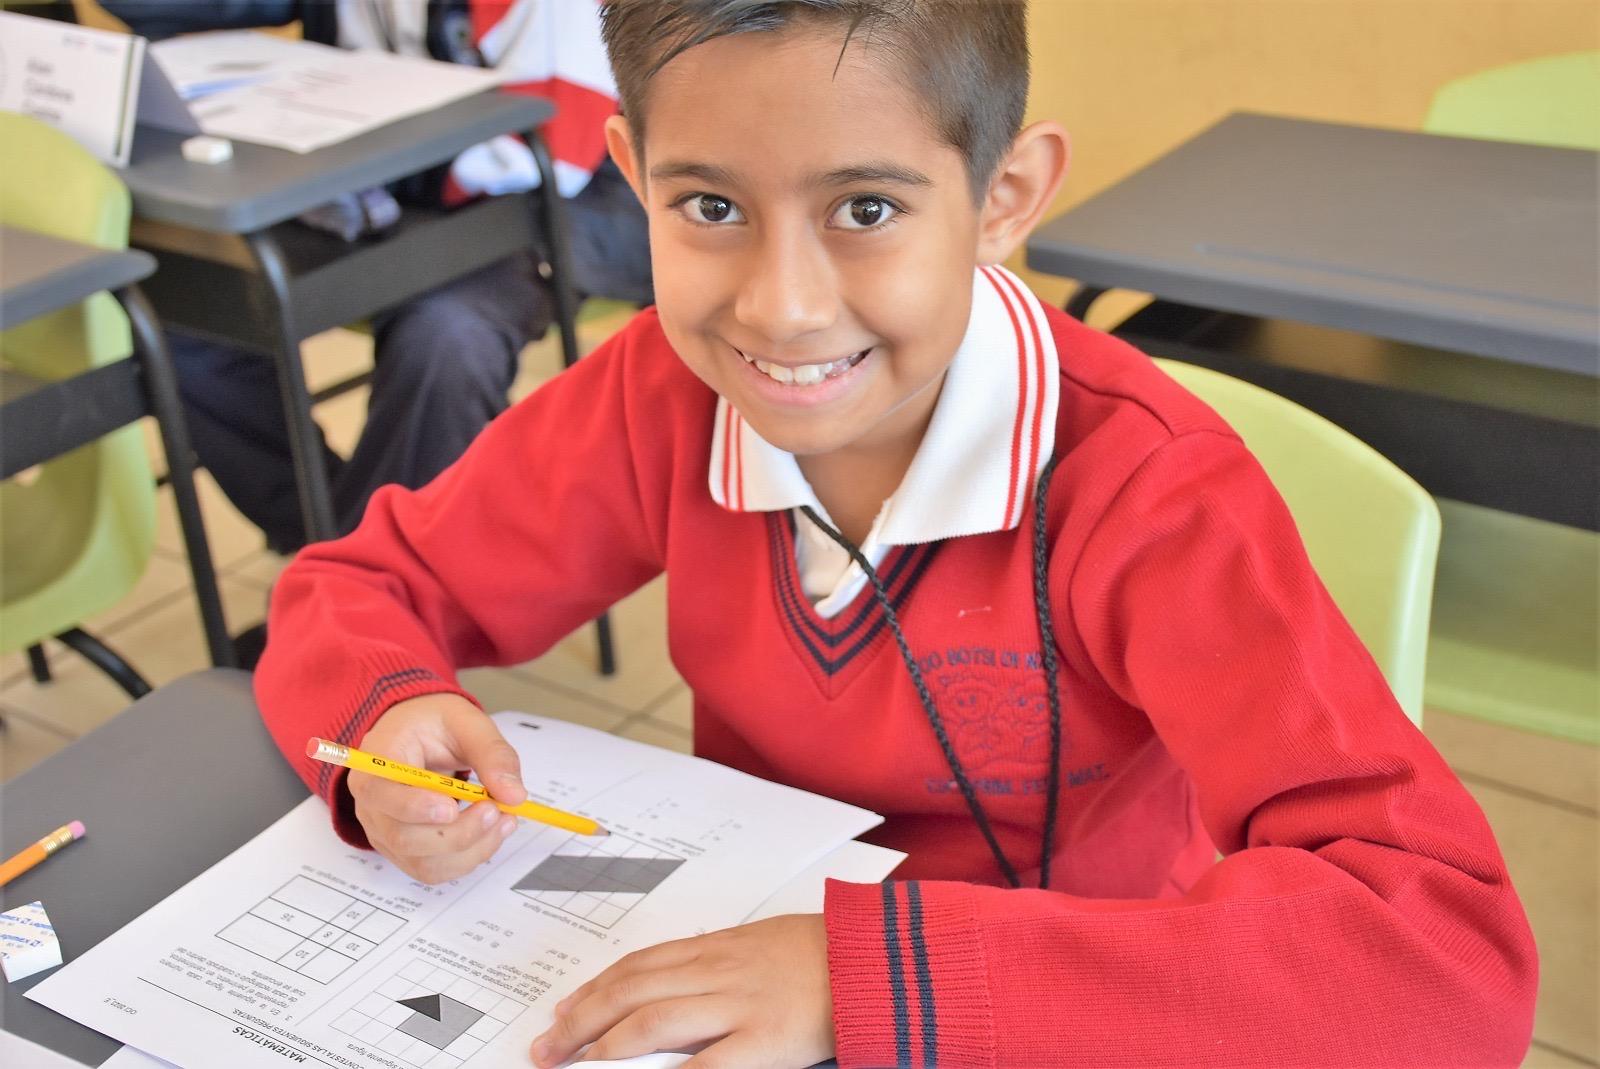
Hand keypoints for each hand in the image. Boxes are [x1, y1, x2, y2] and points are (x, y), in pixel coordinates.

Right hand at [349, 693, 525, 884]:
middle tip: (495, 810)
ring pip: (422, 863)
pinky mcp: (404, 849)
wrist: (419, 734)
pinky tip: (491, 833)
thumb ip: (492, 753)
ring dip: (469, 850)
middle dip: (457, 833)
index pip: (380, 794)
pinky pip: (433, 869)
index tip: (453, 807)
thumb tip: (515, 795)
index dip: (414, 808)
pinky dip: (468, 858)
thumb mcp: (467, 721)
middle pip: (403, 837)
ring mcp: (385, 832)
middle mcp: (372, 804)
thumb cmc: (435, 724)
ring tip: (503, 820)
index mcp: (376, 762)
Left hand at [529, 914, 834, 1068]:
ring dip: (603, 1046)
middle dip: (581, 1019)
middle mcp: (718, 971)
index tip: (564, 1008)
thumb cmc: (824, 955)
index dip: (595, 988)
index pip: (639, 965)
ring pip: (652, 1021)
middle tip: (547, 1045)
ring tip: (574, 1064)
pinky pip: (704, 1065)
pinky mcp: (764, 1042)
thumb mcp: (762, 945)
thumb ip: (717, 964)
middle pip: (631, 991)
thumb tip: (670, 987)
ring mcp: (739, 1006)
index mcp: (718, 947)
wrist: (877, 960)